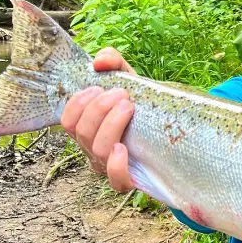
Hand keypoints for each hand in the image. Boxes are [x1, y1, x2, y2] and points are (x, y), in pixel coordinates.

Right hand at [60, 48, 136, 192]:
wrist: (173, 132)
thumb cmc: (143, 106)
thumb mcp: (129, 80)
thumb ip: (113, 62)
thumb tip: (99, 61)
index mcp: (88, 127)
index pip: (68, 121)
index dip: (78, 104)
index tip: (98, 88)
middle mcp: (94, 148)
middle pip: (83, 133)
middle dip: (99, 110)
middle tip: (122, 95)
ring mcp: (109, 166)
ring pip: (97, 150)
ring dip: (110, 125)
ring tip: (129, 107)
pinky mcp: (128, 181)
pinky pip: (115, 180)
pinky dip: (116, 165)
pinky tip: (124, 149)